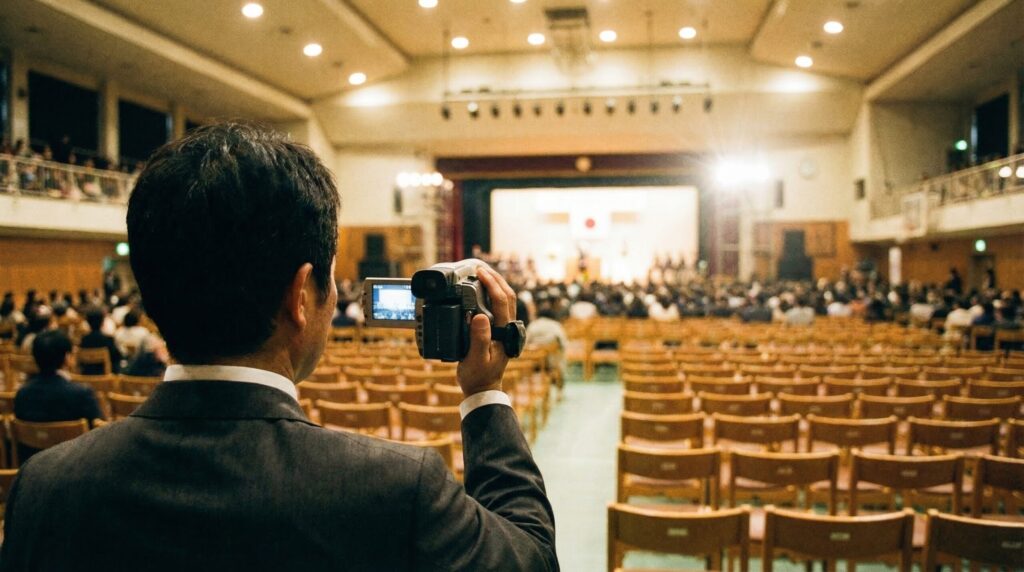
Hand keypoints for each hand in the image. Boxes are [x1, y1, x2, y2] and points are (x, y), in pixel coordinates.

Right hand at [457, 266, 516, 396]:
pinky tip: (483, 291)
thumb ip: (479, 338)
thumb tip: (479, 317)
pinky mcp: (499, 330)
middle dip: (496, 278)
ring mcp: (505, 328)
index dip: (491, 284)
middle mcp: (507, 328)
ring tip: (483, 273)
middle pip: (507, 295)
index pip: (501, 301)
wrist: (483, 388)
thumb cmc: (478, 376)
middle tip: (481, 267)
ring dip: (496, 284)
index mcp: (504, 332)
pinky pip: (499, 307)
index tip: (480, 273)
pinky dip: (493, 294)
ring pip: (506, 300)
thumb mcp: (475, 359)